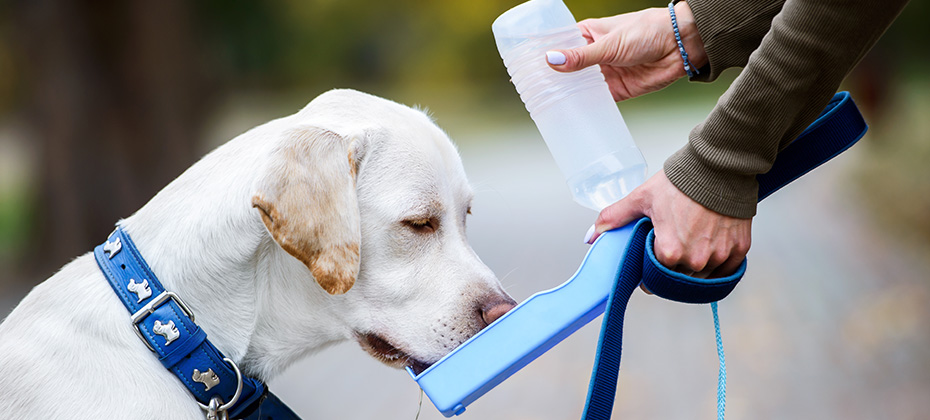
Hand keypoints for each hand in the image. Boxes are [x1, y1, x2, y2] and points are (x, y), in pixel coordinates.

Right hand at [546, 2, 706, 100]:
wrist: (679, 46)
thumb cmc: (647, 31)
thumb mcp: (609, 44)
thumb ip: (581, 56)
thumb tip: (552, 60)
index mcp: (587, 35)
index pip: (559, 45)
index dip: (543, 55)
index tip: (525, 67)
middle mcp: (593, 55)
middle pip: (566, 71)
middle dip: (552, 81)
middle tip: (531, 92)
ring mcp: (604, 74)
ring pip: (579, 88)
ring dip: (567, 96)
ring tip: (545, 106)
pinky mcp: (617, 91)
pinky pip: (597, 102)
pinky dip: (586, 109)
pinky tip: (572, 116)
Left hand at [587, 171, 750, 278]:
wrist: (718, 166)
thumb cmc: (678, 182)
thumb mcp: (641, 198)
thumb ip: (614, 218)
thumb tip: (591, 235)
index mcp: (669, 252)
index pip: (655, 276)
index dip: (651, 268)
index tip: (653, 258)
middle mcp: (696, 260)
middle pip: (679, 278)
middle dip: (673, 267)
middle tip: (673, 245)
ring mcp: (720, 256)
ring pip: (703, 277)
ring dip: (696, 267)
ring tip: (691, 242)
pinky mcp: (740, 249)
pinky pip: (727, 270)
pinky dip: (719, 264)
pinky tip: (710, 247)